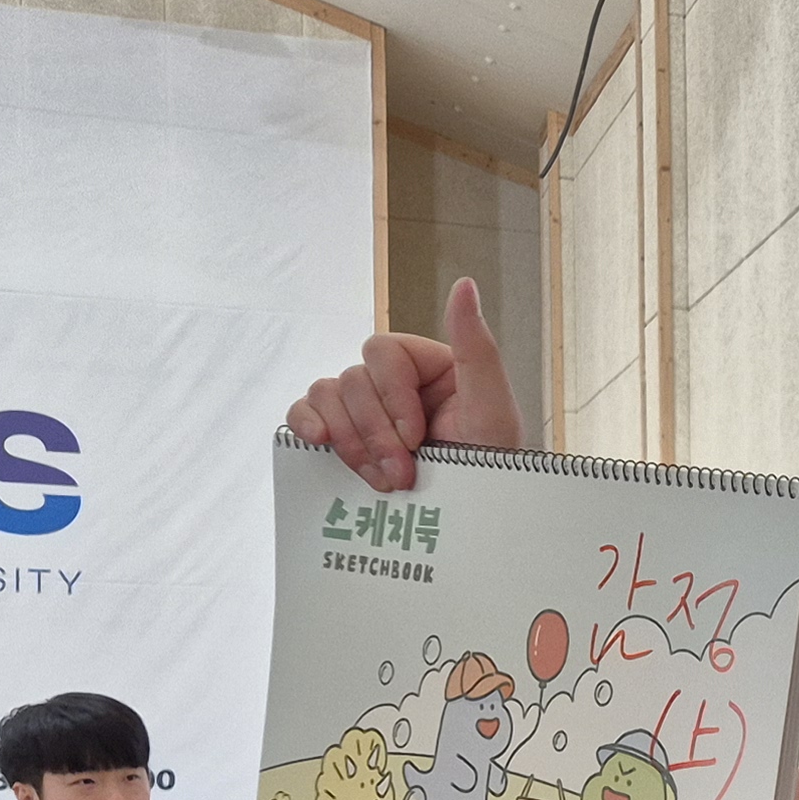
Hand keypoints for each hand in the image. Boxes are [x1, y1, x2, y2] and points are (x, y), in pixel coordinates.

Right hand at [285, 274, 525, 491]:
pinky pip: (304, 413)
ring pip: (325, 396)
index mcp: (423, 363)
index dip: (392, 396)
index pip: (381, 352)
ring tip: (381, 480)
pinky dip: (305, 424)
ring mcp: (362, 408)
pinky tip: (319, 443)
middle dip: (374, 433)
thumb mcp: (493, 406)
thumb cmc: (493, 463)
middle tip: (403, 475)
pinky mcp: (342, 435)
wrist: (475, 515)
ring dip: (350, 441)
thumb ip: (476, 346)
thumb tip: (464, 284)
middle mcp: (390, 381)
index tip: (418, 437)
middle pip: (351, 379)